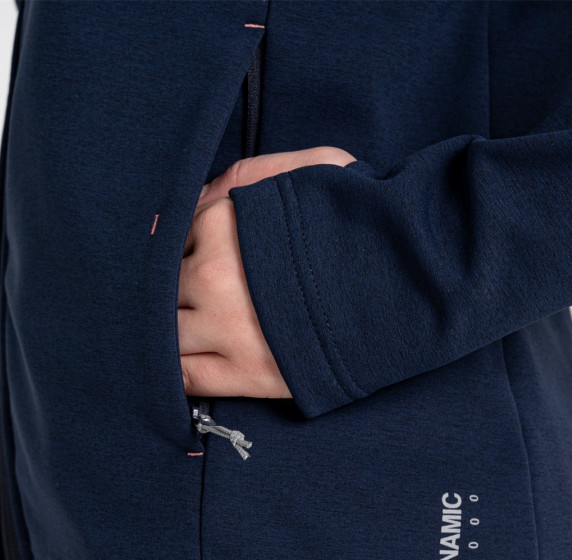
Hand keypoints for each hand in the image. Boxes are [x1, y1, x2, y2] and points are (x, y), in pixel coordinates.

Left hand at [179, 146, 356, 397]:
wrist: (412, 289)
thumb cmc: (365, 226)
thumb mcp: (323, 169)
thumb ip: (258, 172)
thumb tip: (200, 195)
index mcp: (229, 221)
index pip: (171, 233)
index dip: (181, 247)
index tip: (196, 257)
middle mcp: (217, 275)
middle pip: (159, 285)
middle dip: (170, 288)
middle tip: (192, 295)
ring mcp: (229, 329)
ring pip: (162, 331)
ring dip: (166, 330)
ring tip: (190, 327)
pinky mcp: (247, 375)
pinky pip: (183, 377)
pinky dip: (173, 372)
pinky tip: (184, 362)